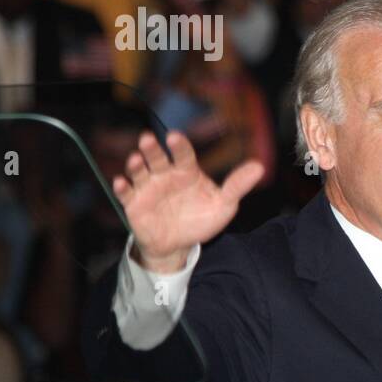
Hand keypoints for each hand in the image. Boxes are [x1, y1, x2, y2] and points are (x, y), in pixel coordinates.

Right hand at [112, 130, 262, 272]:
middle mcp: (165, 175)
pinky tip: (122, 183)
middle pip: (158, 158)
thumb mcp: (223, 205)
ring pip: (140, 172)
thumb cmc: (201, 219)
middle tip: (147, 139)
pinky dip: (122, 188)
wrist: (179, 244)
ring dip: (136, 165)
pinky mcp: (134, 204)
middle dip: (152, 149)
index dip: (179, 146)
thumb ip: (237, 186)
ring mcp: (148, 188)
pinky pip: (126, 194)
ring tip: (136, 160)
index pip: (183, 155)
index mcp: (187, 172)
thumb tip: (259, 167)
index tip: (174, 137)